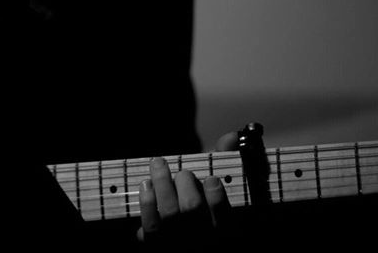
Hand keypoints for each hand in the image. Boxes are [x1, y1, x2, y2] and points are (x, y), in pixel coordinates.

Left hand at [136, 132, 237, 248]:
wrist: (184, 239)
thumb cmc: (202, 207)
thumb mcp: (217, 188)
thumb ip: (224, 162)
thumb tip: (231, 136)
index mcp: (224, 230)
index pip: (224, 217)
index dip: (216, 197)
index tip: (211, 179)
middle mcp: (202, 239)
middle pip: (191, 208)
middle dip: (185, 182)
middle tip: (183, 173)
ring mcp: (179, 244)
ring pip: (169, 213)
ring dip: (162, 183)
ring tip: (158, 164)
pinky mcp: (157, 245)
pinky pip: (150, 226)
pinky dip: (147, 203)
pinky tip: (146, 185)